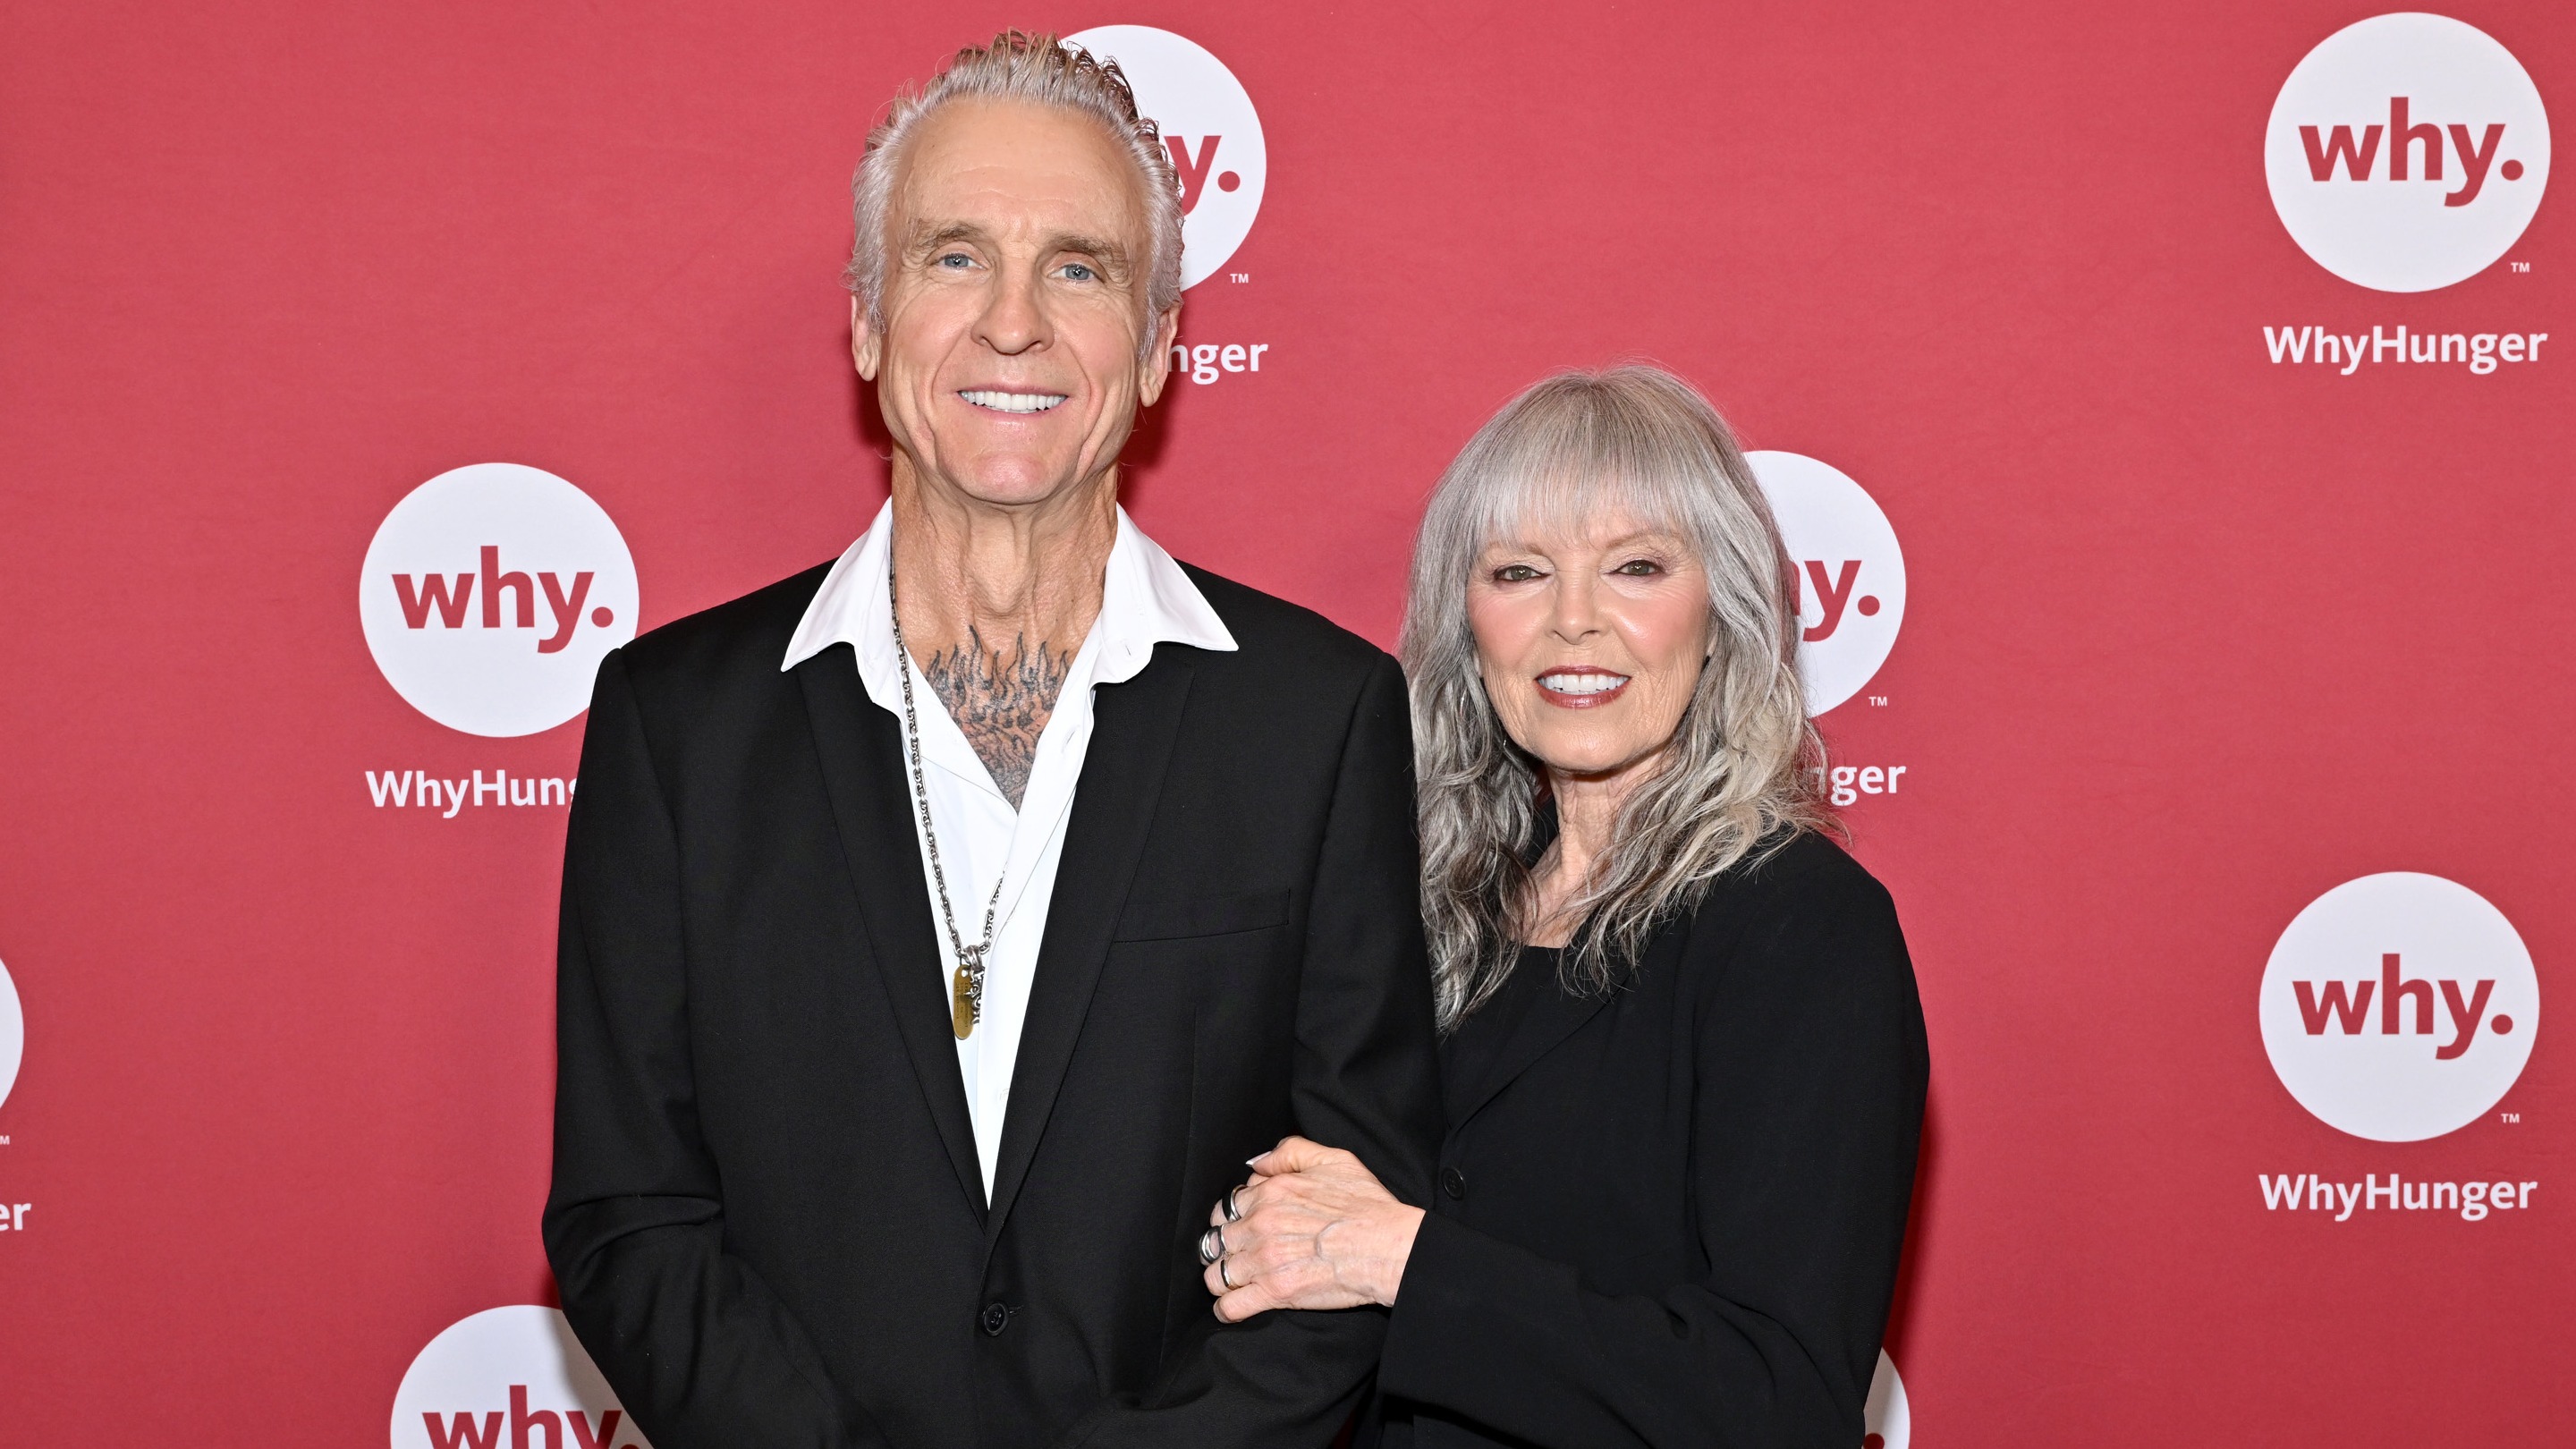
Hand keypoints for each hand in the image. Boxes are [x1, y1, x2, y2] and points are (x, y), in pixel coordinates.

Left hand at [1201, 1135, 1424, 1322]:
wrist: (1385, 1245)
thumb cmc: (1366, 1205)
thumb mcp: (1333, 1160)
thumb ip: (1291, 1153)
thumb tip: (1258, 1163)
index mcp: (1270, 1194)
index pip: (1229, 1206)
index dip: (1233, 1217)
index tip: (1241, 1226)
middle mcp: (1259, 1225)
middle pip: (1218, 1239)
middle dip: (1224, 1247)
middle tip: (1237, 1254)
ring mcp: (1263, 1260)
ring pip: (1217, 1273)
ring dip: (1221, 1278)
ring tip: (1232, 1282)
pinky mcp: (1274, 1293)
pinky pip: (1231, 1306)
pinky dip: (1227, 1309)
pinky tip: (1232, 1307)